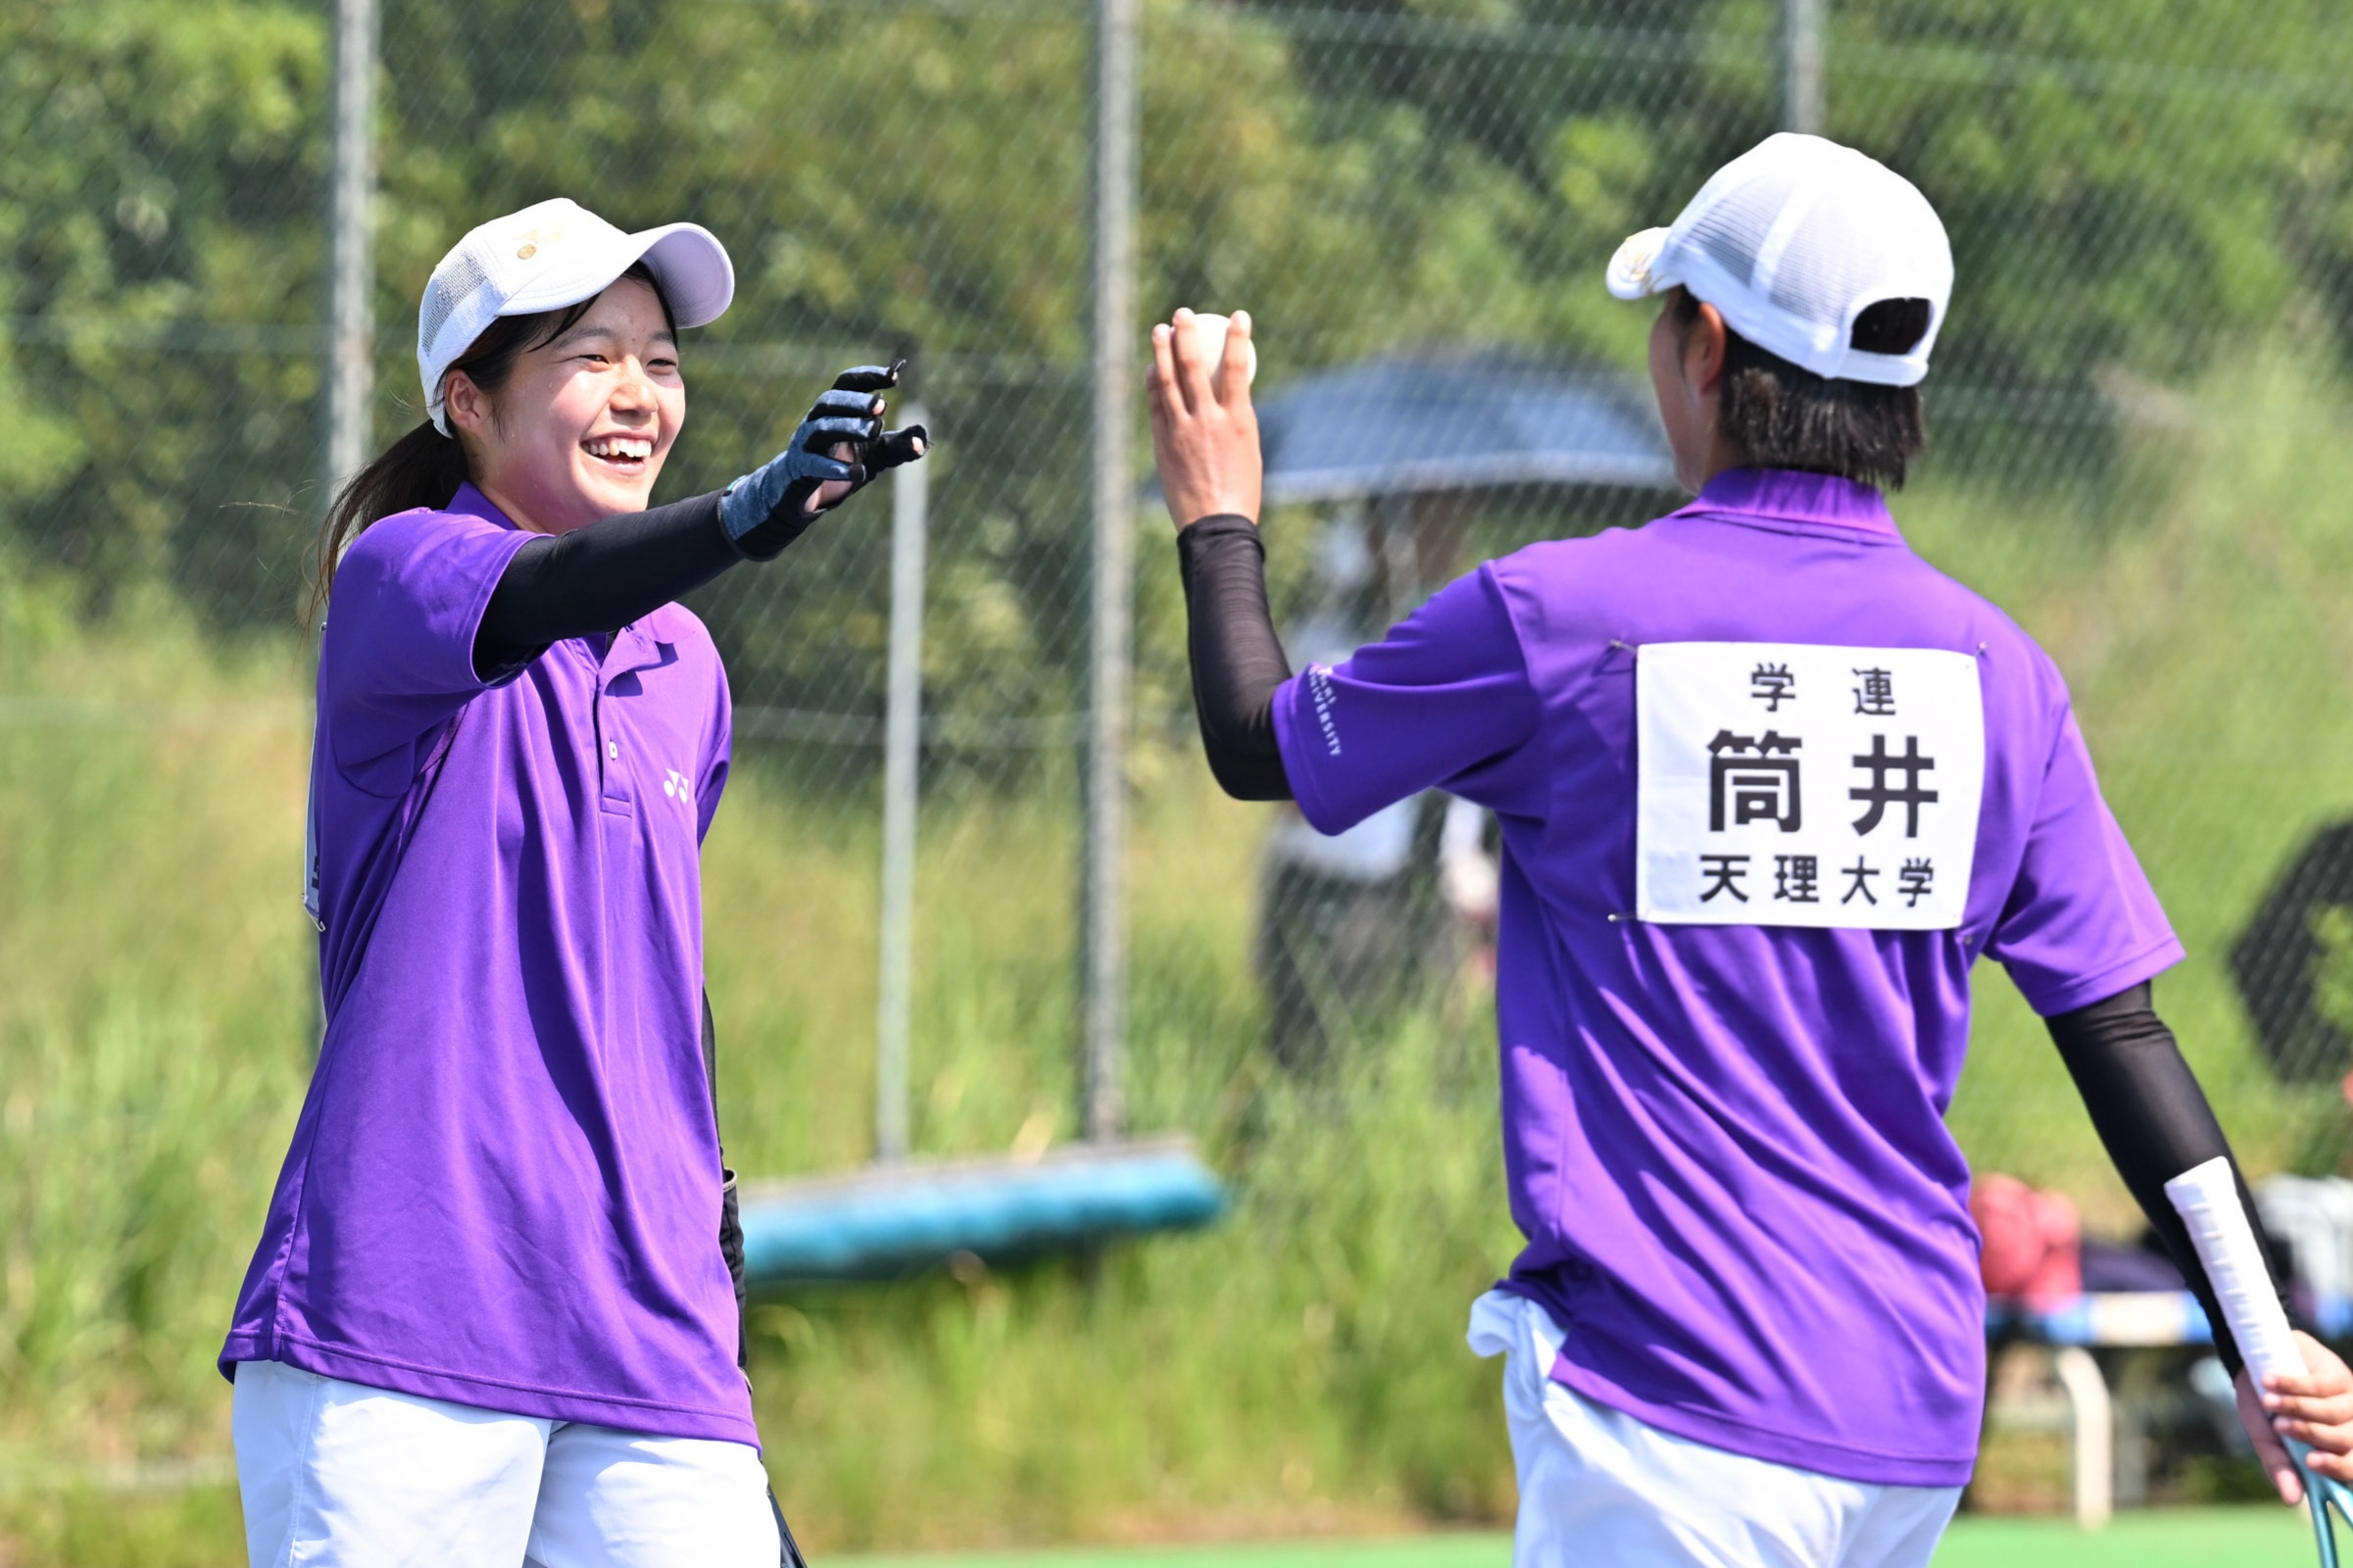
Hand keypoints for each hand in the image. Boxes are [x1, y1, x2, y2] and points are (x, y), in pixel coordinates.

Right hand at [720, 362, 929, 557]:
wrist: (803, 493)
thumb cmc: (841, 462)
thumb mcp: (876, 454)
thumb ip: (898, 446)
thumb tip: (922, 439)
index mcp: (835, 409)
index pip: (848, 383)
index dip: (869, 376)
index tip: (894, 377)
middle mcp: (816, 420)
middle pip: (830, 401)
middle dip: (856, 401)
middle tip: (881, 405)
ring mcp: (805, 444)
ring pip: (822, 429)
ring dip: (849, 427)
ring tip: (874, 431)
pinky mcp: (799, 469)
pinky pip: (814, 465)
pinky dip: (834, 468)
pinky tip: (858, 473)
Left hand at [1147, 308, 1260, 530]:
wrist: (1215, 524)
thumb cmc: (1240, 492)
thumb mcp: (1248, 451)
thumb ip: (1235, 420)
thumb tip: (1227, 397)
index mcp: (1239, 420)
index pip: (1238, 367)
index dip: (1238, 337)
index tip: (1239, 316)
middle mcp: (1208, 420)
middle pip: (1194, 366)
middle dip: (1187, 334)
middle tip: (1183, 314)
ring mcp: (1182, 431)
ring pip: (1168, 382)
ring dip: (1162, 352)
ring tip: (1160, 330)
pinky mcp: (1163, 444)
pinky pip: (1156, 406)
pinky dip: (1153, 384)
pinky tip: (1152, 370)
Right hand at [2236, 1330, 2352, 1503]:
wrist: (2253, 1363)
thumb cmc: (2264, 1408)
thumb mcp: (2266, 1440)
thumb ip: (2279, 1467)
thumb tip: (2292, 1501)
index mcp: (2337, 1452)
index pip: (2351, 1467)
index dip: (2338, 1467)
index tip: (2310, 1462)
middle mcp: (2350, 1429)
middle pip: (2347, 1440)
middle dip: (2312, 1434)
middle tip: (2281, 1428)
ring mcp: (2349, 1401)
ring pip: (2333, 1413)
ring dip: (2296, 1408)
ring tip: (2269, 1402)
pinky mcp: (2338, 1375)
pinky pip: (2319, 1387)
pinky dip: (2290, 1386)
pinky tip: (2269, 1381)